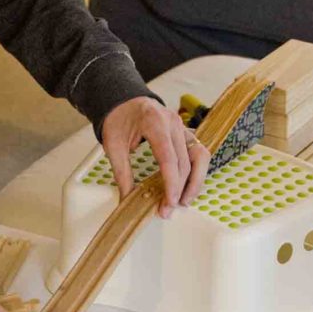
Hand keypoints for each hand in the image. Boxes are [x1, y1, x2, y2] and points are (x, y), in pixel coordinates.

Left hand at [102, 97, 210, 218]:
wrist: (125, 101)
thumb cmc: (119, 119)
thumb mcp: (113, 146)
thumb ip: (122, 173)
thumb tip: (126, 199)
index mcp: (154, 123)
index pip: (169, 158)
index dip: (172, 184)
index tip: (169, 203)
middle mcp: (174, 123)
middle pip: (185, 162)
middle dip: (179, 189)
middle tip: (167, 210)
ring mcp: (183, 128)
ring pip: (200, 157)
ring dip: (195, 182)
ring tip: (184, 201)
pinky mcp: (186, 134)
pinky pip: (199, 154)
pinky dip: (196, 172)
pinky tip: (187, 187)